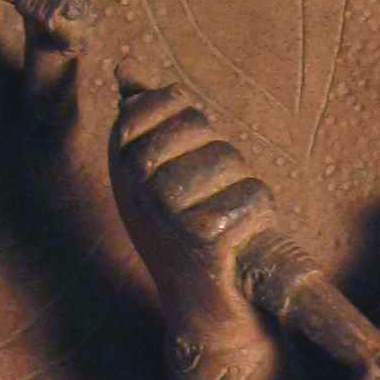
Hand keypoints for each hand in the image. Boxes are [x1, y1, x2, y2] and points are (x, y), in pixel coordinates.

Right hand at [109, 77, 275, 338]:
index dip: (196, 128)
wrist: (204, 311)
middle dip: (224, 163)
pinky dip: (257, 219)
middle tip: (211, 203)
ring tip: (225, 225)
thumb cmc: (186, 233)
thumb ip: (145, 118)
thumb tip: (126, 69)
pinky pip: (251, 199)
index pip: (172, 101)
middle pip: (205, 130)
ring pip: (230, 163)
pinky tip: (238, 244)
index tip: (190, 166)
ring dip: (242, 192)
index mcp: (122, 157)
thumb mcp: (156, 172)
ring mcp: (166, 210)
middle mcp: (135, 182)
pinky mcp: (202, 238)